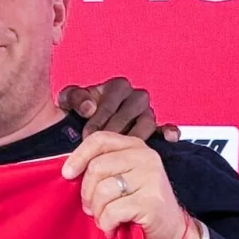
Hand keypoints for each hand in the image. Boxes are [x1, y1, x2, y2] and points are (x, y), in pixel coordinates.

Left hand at [56, 77, 179, 140]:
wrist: (84, 136)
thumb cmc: (77, 116)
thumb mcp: (69, 103)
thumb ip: (75, 98)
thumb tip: (89, 108)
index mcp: (117, 87)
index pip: (114, 97)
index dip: (100, 116)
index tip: (87, 134)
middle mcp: (136, 97)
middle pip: (132, 109)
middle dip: (114, 128)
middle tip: (101, 146)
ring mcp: (148, 114)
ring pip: (148, 121)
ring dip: (134, 136)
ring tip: (120, 152)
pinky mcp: (157, 130)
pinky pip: (167, 128)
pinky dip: (169, 132)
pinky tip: (167, 139)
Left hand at [61, 132, 204, 238]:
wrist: (171, 232)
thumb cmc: (141, 205)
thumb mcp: (123, 178)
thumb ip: (103, 169)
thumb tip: (69, 170)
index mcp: (136, 147)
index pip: (100, 139)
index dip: (79, 155)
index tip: (67, 174)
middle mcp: (146, 158)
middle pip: (97, 167)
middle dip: (87, 193)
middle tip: (91, 209)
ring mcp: (151, 178)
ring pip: (103, 190)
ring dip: (97, 212)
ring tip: (106, 219)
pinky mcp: (151, 201)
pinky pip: (112, 211)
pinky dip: (107, 224)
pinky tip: (113, 228)